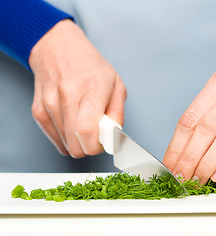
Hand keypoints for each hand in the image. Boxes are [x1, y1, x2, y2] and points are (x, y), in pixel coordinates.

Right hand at [29, 19, 126, 157]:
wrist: (58, 49)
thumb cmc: (90, 67)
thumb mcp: (116, 85)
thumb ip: (117, 114)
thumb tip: (113, 137)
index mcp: (91, 90)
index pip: (87, 131)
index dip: (98, 144)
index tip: (105, 139)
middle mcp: (67, 97)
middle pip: (77, 146)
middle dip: (90, 146)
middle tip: (97, 132)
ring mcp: (49, 105)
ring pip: (66, 146)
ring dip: (79, 141)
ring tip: (84, 121)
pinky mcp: (38, 112)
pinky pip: (56, 141)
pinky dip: (67, 138)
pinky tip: (73, 123)